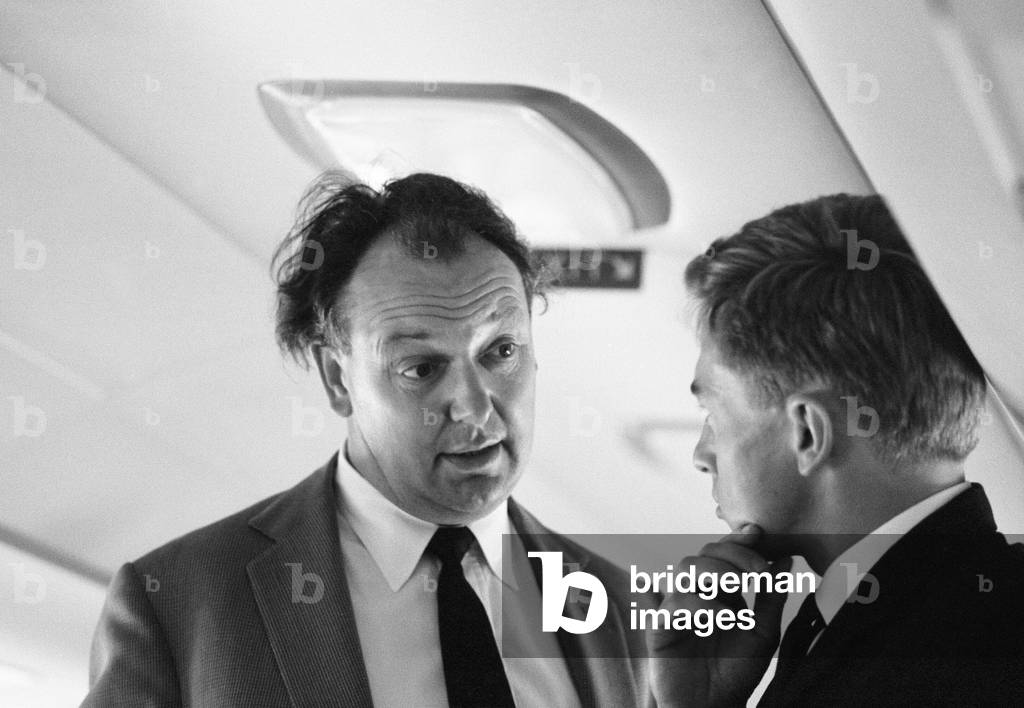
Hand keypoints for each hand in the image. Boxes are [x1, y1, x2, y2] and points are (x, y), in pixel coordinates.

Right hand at [646, 524, 792, 707]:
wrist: (714, 707)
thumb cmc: (736, 671)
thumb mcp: (763, 632)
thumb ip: (771, 596)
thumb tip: (784, 560)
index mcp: (720, 590)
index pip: (723, 552)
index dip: (737, 540)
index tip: (758, 534)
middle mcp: (696, 592)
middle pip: (704, 553)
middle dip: (733, 555)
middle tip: (757, 572)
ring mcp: (677, 607)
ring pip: (686, 568)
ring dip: (715, 571)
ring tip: (738, 588)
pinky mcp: (660, 626)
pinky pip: (675, 601)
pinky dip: (701, 603)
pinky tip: (721, 615)